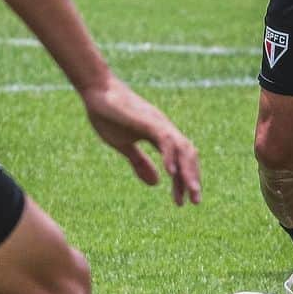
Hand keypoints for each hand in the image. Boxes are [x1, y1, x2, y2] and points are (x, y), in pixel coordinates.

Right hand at [81, 74, 201, 204]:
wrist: (96, 91)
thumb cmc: (108, 115)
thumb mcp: (124, 145)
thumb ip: (139, 162)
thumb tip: (156, 183)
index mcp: (159, 136)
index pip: (179, 161)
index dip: (183, 181)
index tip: (182, 202)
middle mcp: (164, 129)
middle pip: (188, 155)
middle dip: (193, 178)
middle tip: (196, 202)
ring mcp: (157, 123)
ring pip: (182, 148)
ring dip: (188, 171)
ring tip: (191, 192)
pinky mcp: (148, 121)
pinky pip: (165, 140)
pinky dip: (170, 156)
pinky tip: (171, 173)